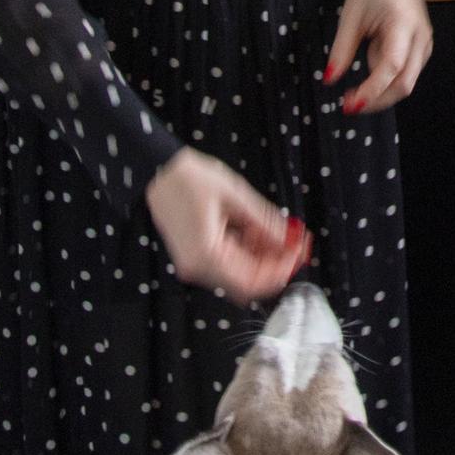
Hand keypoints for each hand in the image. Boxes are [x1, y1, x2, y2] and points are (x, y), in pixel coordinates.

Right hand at [146, 149, 309, 301]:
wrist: (157, 171)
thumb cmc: (190, 178)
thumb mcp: (236, 195)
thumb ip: (265, 222)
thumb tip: (288, 240)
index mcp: (206, 253)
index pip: (250, 281)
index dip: (279, 271)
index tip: (297, 254)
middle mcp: (197, 266)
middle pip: (245, 283)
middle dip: (273, 266)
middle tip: (293, 246)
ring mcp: (193, 264)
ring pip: (237, 276)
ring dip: (260, 259)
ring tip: (274, 233)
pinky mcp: (193, 257)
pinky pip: (226, 265)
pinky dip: (245, 254)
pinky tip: (254, 233)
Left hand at [326, 0, 432, 114]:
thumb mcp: (351, 13)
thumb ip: (342, 48)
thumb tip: (330, 78)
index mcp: (403, 23)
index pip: (391, 67)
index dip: (372, 90)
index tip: (351, 103)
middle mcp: (421, 38)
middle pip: (404, 83)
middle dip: (378, 99)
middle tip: (350, 104)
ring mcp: (425, 44)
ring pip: (406, 82)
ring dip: (381, 91)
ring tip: (355, 85)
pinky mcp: (422, 49)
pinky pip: (405, 73)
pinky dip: (386, 79)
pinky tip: (371, 63)